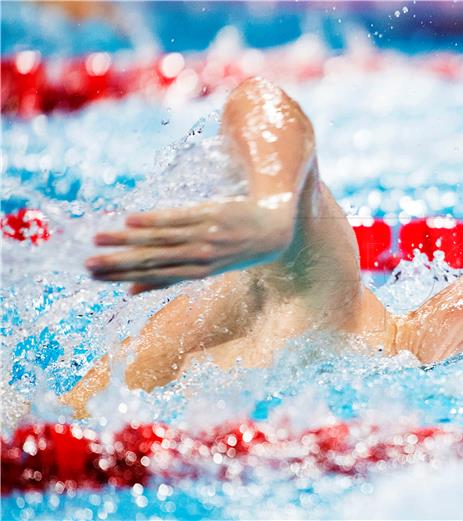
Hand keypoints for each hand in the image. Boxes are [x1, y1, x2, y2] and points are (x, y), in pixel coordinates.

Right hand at [86, 196, 294, 293]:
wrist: (274, 229)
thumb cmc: (234, 250)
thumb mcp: (206, 270)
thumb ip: (168, 279)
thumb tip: (131, 293)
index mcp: (198, 272)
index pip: (153, 276)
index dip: (123, 277)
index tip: (94, 277)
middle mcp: (201, 256)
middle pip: (153, 260)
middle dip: (119, 264)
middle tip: (88, 264)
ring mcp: (206, 235)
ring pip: (161, 239)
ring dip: (128, 240)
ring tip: (99, 239)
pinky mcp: (211, 214)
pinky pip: (178, 217)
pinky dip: (155, 220)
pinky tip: (130, 220)